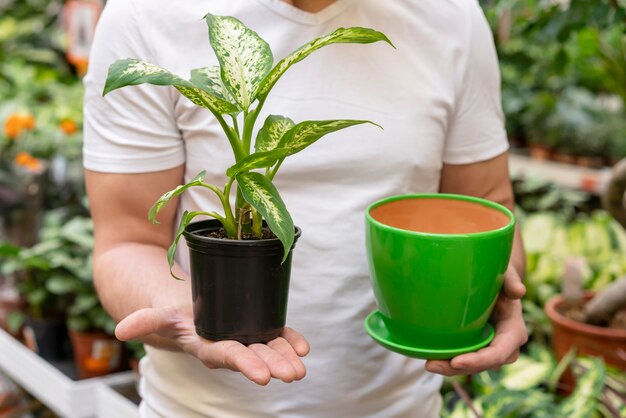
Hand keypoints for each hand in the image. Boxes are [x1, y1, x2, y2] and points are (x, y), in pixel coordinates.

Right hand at [115, 303, 308, 384]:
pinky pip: (277, 336)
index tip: (263, 377)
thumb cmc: (174, 314)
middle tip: (293, 374)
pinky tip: (304, 347)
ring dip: (285, 357)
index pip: (227, 358)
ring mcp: (246, 339)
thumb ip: (144, 321)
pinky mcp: (257, 329)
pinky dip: (290, 340)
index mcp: (208, 347)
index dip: (245, 365)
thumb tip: (120, 331)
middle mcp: (230, 347)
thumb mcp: (159, 316)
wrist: (188, 312)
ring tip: (301, 368)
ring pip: (268, 349)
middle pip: (254, 357)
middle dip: (273, 365)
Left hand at [425, 265, 527, 375]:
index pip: (499, 353)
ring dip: (449, 368)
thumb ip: (512, 282)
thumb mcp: (507, 275)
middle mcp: (504, 345)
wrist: (496, 281)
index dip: (479, 361)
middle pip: (482, 365)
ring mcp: (490, 348)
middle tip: (431, 365)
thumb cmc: (501, 276)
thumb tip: (519, 291)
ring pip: (472, 366)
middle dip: (458, 368)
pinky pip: (465, 359)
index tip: (456, 361)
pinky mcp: (477, 346)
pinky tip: (430, 358)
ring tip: (428, 363)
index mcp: (514, 331)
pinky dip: (448, 360)